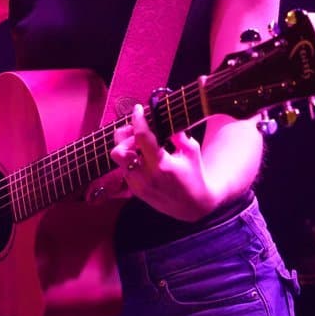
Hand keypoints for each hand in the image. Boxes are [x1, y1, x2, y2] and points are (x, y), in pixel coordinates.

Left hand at [110, 103, 217, 221]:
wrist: (192, 206)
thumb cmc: (195, 175)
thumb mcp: (191, 151)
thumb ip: (178, 134)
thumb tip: (165, 118)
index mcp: (162, 165)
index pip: (142, 137)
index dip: (137, 120)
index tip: (137, 109)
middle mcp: (146, 176)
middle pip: (119, 151)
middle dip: (125, 137)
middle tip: (136, 132)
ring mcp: (138, 185)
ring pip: (119, 160)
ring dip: (127, 148)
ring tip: (139, 144)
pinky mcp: (135, 191)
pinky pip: (125, 170)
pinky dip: (130, 160)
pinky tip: (142, 157)